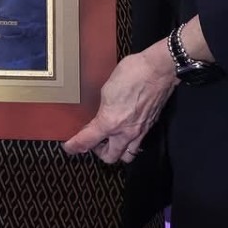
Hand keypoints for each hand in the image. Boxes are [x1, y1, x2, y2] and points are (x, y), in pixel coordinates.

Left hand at [62, 45, 176, 163]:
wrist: (159, 70)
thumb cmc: (132, 73)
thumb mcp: (107, 89)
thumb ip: (102, 109)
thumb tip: (100, 117)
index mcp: (111, 121)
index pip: (88, 141)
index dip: (75, 146)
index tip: (69, 148)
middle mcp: (126, 132)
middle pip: (110, 157)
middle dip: (99, 152)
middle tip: (94, 140)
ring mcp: (140, 131)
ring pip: (127, 155)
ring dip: (117, 151)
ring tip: (111, 139)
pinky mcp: (150, 127)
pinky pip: (138, 144)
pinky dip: (129, 143)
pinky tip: (125, 131)